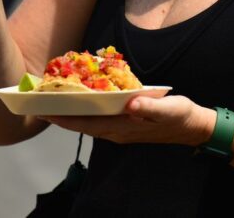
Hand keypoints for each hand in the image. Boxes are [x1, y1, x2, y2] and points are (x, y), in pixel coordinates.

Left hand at [40, 95, 214, 146]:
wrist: (194, 126)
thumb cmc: (181, 116)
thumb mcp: (169, 109)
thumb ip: (149, 107)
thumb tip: (130, 104)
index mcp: (124, 128)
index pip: (87, 124)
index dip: (65, 119)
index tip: (45, 112)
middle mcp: (118, 132)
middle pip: (82, 124)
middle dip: (61, 116)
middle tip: (39, 104)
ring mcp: (121, 130)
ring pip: (88, 123)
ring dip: (71, 114)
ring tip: (53, 102)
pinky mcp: (125, 124)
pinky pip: (98, 120)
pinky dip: (85, 111)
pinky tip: (80, 101)